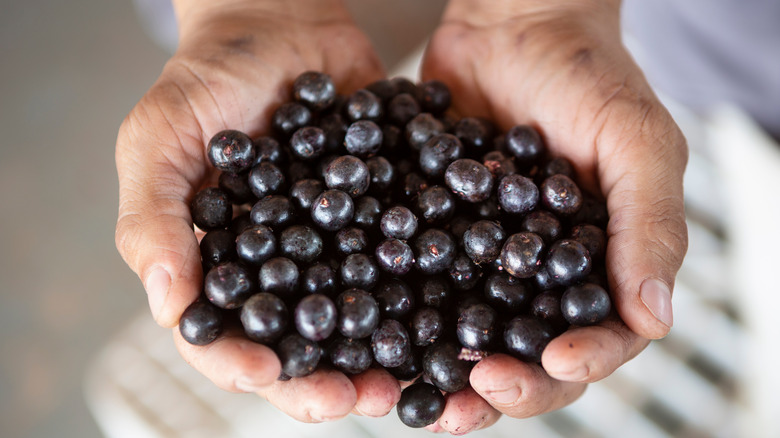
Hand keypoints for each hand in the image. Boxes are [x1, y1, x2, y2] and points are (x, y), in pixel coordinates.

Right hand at [115, 0, 401, 421]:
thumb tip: (169, 304)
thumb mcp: (160, 137)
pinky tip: (450, 308)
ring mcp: (334, 249)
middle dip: (327, 380)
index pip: (221, 336)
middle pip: (299, 346)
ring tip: (413, 376)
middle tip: (364, 399)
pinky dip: (425, 291)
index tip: (267, 374)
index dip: (239, 365)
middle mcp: (279, 271)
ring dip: (383, 355)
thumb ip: (153, 217)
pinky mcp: (380, 219)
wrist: (283, 22)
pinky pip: (401, 263)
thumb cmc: (208, 77)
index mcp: (217, 265)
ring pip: (357, 320)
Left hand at [420, 0, 687, 431]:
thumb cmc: (587, 75)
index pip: (601, 337)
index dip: (581, 362)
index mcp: (600, 265)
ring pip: (468, 335)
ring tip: (422, 398)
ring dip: (448, 374)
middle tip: (478, 391)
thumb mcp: (635, 141)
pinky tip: (377, 336)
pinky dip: (401, 318)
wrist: (510, 26)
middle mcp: (540, 276)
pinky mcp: (434, 237)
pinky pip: (418, 287)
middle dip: (509, 383)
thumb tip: (656, 320)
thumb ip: (650, 226)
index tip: (553, 364)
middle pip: (530, 353)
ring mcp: (484, 261)